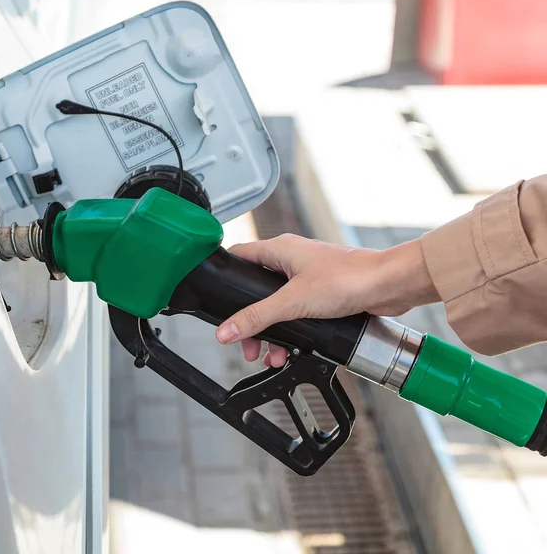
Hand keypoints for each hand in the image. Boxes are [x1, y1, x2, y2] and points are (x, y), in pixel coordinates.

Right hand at [215, 234, 438, 366]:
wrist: (388, 286)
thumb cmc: (348, 279)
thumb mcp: (293, 302)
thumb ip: (257, 317)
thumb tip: (226, 330)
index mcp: (280, 250)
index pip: (240, 256)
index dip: (225, 275)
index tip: (216, 299)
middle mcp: (292, 260)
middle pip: (257, 290)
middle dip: (251, 320)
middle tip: (247, 344)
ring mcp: (308, 276)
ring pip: (278, 305)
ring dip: (272, 331)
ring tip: (271, 355)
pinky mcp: (323, 293)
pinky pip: (298, 312)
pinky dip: (292, 331)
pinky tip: (292, 351)